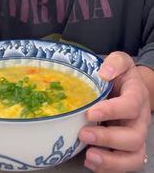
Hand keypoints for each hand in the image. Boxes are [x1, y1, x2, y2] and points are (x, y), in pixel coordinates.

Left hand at [78, 51, 150, 171]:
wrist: (126, 87)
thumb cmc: (119, 75)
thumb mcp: (119, 61)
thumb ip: (115, 62)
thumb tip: (105, 73)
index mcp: (137, 96)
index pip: (130, 105)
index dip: (112, 111)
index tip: (90, 113)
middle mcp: (140, 119)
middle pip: (133, 136)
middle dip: (108, 139)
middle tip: (83, 134)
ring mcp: (136, 136)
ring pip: (134, 157)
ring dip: (111, 161)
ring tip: (89, 156)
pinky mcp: (127, 149)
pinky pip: (126, 165)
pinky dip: (108, 168)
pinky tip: (90, 161)